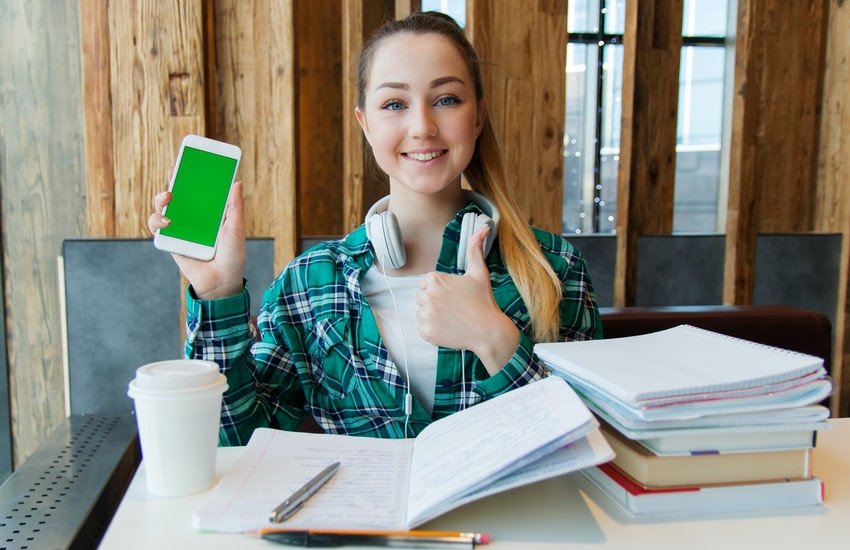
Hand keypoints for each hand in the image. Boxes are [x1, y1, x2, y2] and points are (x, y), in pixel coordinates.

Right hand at [147, 174, 245, 299]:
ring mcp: (180, 229)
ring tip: (169, 197)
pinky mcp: (170, 242)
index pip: (197, 190)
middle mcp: (192, 218)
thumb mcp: (236, 229)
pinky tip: (168, 221)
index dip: (190, 175)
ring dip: (160, 199)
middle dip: (172, 180)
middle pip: (177, 195)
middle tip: (173, 172)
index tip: (187, 160)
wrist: (221, 283)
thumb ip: (235, 207)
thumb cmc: (232, 257)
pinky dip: (157, 221)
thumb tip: (236, 182)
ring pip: (163, 208)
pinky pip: (157, 228)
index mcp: (209, 212)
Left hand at [415, 227, 519, 374]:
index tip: (455, 297)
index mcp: (434, 279)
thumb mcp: (479, 272)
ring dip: (433, 316)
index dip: (441, 291)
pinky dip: (433, 330)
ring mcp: (426, 315)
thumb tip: (484, 227)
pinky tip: (449, 328)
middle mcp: (427, 296)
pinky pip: (423, 329)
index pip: (426, 284)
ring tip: (453, 318)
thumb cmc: (484, 300)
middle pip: (422, 298)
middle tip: (455, 308)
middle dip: (435, 303)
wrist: (488, 331)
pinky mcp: (426, 332)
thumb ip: (475, 248)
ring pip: (422, 314)